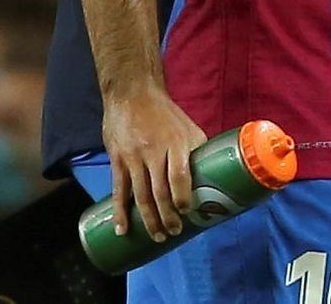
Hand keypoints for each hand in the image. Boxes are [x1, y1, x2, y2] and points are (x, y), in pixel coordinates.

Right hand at [101, 85, 207, 241]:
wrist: (132, 94)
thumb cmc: (165, 114)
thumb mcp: (187, 128)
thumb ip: (196, 151)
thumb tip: (212, 176)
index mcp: (176, 143)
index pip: (180, 176)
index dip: (183, 198)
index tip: (188, 212)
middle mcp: (154, 151)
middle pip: (160, 191)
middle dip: (167, 217)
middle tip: (173, 232)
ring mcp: (134, 157)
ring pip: (141, 195)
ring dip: (149, 220)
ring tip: (158, 236)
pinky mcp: (118, 160)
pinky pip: (118, 191)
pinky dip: (120, 212)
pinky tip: (122, 230)